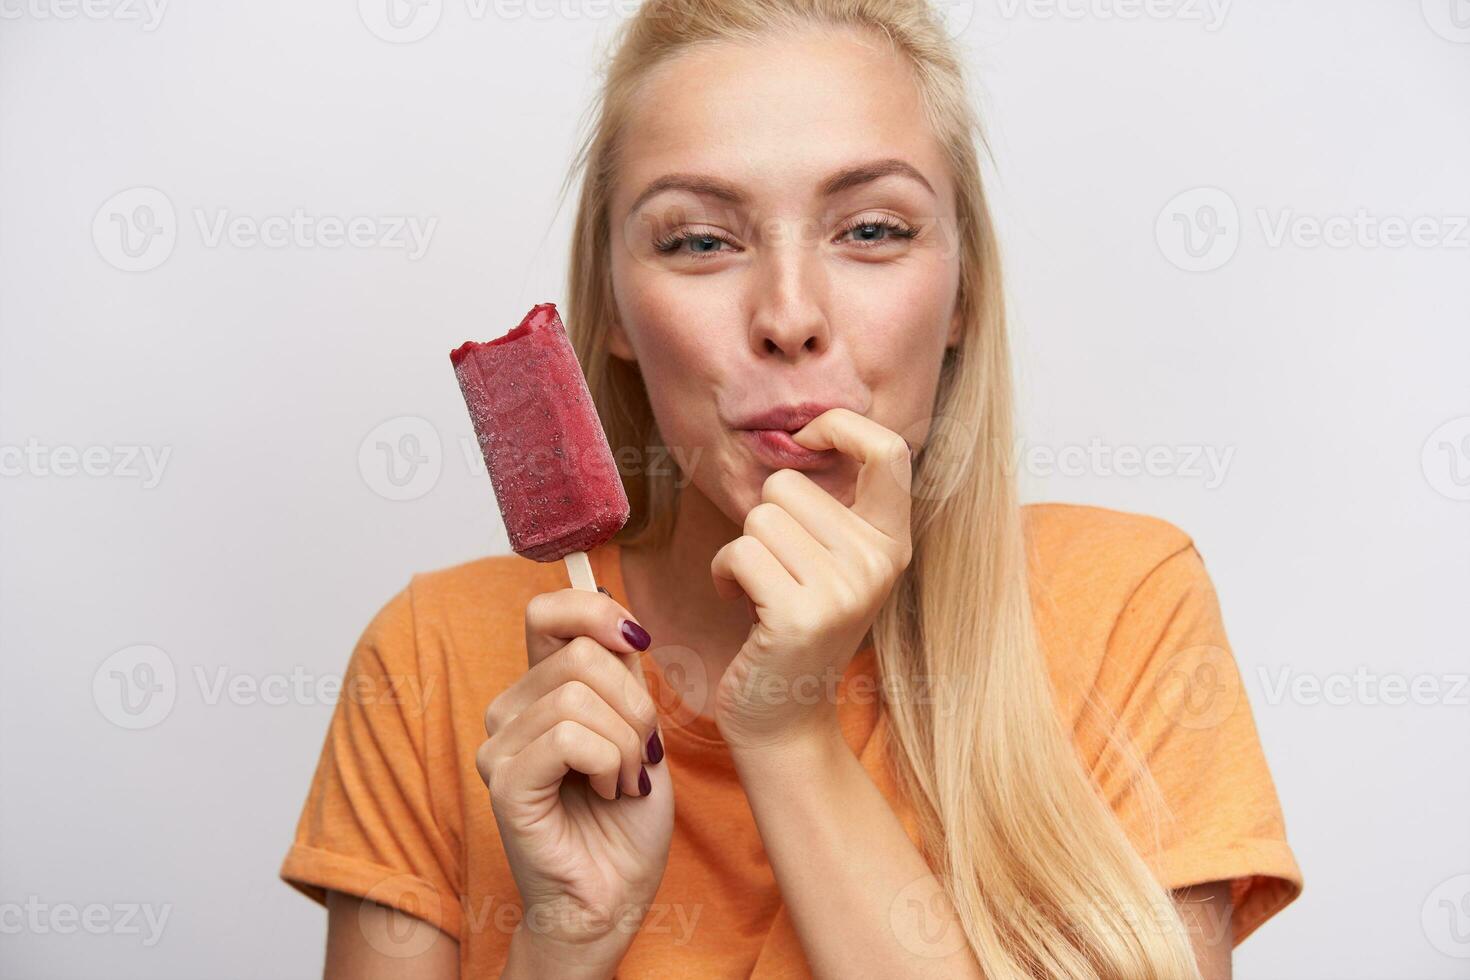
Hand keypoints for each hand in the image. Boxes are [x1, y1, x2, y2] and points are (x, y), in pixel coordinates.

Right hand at [476, 588, 672, 972]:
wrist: (615, 895)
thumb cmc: (626, 819)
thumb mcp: (637, 727)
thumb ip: (622, 674)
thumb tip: (621, 620)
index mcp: (539, 690)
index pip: (547, 612)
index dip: (596, 611)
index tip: (638, 643)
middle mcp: (509, 711)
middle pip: (580, 655)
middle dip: (635, 703)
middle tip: (641, 754)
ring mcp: (499, 747)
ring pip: (578, 696)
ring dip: (626, 742)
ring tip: (624, 781)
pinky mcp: (504, 783)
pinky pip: (569, 738)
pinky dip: (608, 763)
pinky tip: (609, 793)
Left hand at [710, 408, 912, 750]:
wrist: (784, 719)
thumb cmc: (793, 628)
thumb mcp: (832, 564)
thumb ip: (831, 508)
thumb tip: (801, 432)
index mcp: (892, 543)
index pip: (888, 450)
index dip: (840, 426)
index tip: (806, 439)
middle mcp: (878, 562)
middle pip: (789, 484)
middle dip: (764, 521)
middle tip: (777, 573)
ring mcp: (843, 589)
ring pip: (760, 517)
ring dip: (741, 552)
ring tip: (759, 592)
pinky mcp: (800, 613)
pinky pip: (739, 552)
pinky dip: (724, 574)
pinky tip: (738, 604)